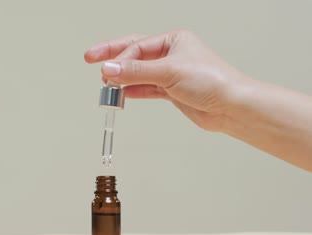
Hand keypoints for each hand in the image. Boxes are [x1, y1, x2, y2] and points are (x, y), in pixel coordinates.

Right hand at [84, 30, 246, 131]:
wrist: (230, 107)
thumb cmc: (213, 81)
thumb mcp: (169, 71)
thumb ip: (136, 71)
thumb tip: (110, 68)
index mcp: (174, 40)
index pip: (137, 46)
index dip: (119, 58)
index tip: (105, 69)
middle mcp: (171, 55)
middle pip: (134, 54)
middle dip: (113, 58)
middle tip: (91, 59)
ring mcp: (170, 74)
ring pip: (138, 73)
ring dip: (122, 79)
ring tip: (106, 85)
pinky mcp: (171, 91)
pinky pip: (145, 88)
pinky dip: (132, 91)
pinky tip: (121, 93)